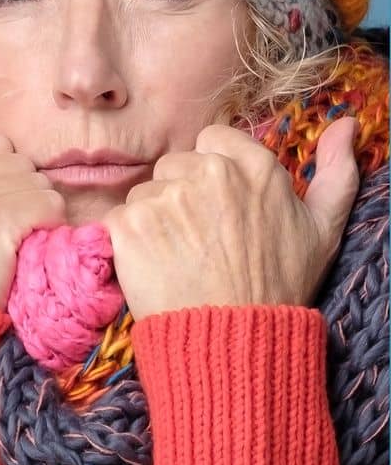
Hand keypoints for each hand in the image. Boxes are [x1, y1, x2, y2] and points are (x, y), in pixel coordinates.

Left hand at [103, 118, 359, 318]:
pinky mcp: (129, 222)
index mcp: (253, 166)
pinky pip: (117, 218)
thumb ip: (337, 172)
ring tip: (181, 256)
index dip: (211, 171)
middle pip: (174, 164)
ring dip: (154, 218)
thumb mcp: (322, 229)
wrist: (236, 339)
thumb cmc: (279, 285)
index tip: (219, 205)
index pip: (212, 139)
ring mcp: (166, 196)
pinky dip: (128, 241)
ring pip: (145, 191)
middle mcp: (208, 173)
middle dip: (182, 194)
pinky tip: (155, 265)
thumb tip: (347, 124)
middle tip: (202, 238)